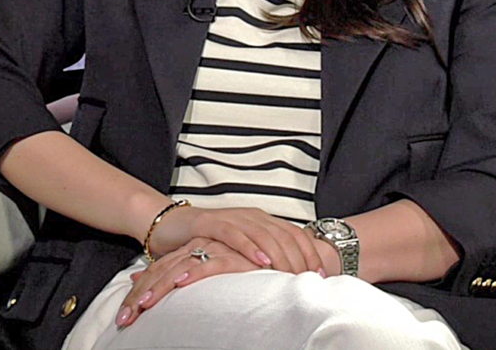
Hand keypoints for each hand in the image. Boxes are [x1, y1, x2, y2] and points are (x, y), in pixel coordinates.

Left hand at [115, 237, 269, 328]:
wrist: (273, 253)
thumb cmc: (242, 269)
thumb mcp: (208, 272)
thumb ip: (185, 276)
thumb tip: (147, 282)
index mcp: (191, 252)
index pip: (158, 272)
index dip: (139, 292)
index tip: (123, 317)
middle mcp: (200, 248)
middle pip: (162, 270)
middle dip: (141, 294)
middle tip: (125, 319)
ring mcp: (216, 249)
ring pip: (180, 268)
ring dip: (160, 287)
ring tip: (144, 305)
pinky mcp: (234, 255)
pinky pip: (211, 264)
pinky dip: (195, 273)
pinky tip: (182, 283)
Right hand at [148, 205, 326, 276]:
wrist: (173, 226)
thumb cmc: (211, 243)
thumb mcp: (243, 251)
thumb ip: (264, 258)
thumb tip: (290, 279)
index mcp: (263, 220)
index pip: (294, 235)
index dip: (310, 253)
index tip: (323, 274)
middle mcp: (251, 216)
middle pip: (283, 235)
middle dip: (300, 257)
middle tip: (311, 279)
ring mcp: (232, 217)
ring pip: (263, 234)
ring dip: (280, 255)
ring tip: (292, 273)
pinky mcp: (211, 223)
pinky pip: (234, 234)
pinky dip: (250, 247)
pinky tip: (261, 261)